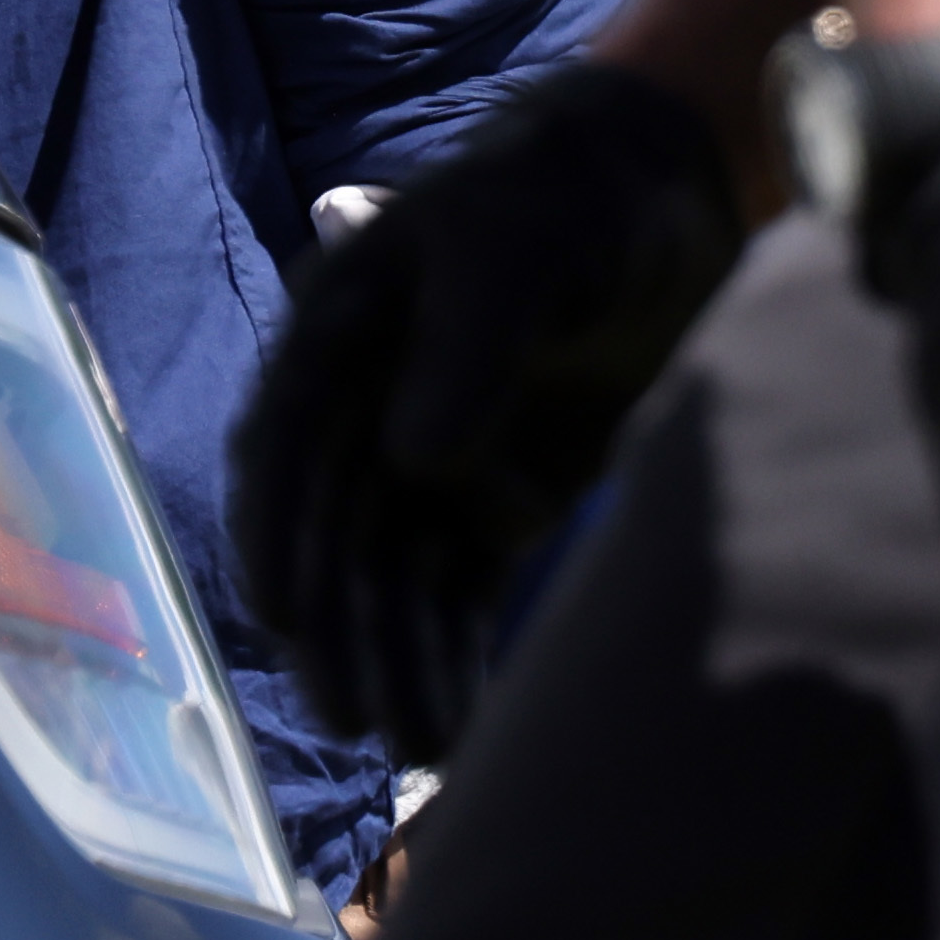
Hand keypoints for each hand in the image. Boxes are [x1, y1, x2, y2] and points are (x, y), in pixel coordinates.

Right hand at [231, 61, 745, 753]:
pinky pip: (452, 591)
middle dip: (340, 628)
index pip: (285, 443)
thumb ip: (471, 340)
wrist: (663, 194)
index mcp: (340, 330)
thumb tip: (413, 459)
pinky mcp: (490, 499)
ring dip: (393, 659)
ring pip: (388, 579)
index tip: (281, 613)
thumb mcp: (520, 246)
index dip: (275, 529)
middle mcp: (364, 404)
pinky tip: (457, 726)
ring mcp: (426, 458)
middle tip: (359, 719)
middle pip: (333, 532)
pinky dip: (449, 654)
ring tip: (420, 745)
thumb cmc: (571, 199)